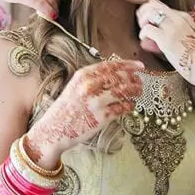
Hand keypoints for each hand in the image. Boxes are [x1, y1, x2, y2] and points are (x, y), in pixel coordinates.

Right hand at [24, 59, 144, 165]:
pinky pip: (122, 108)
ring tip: (139, 92)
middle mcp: (90, 86)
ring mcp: (96, 102)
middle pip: (120, 77)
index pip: (111, 65)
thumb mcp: (75, 86)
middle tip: (140, 81)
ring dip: (135, 91)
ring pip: (124, 91)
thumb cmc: (66, 108)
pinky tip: (130, 105)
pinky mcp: (102, 117)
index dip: (129, 65)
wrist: (55, 130)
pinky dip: (129, 106)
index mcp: (83, 75)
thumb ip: (93, 78)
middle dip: (134, 79)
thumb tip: (117, 73)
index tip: (139, 66)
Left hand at [136, 0, 194, 86]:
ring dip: (142, 22)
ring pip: (148, 13)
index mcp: (184, 17)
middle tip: (142, 25)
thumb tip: (152, 38)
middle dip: (143, 12)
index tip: (147, 22)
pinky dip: (143, 35)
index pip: (161, 6)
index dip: (150, 12)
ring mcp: (172, 27)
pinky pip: (146, 29)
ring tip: (144, 35)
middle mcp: (178, 19)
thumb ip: (173, 35)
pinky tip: (146, 43)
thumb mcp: (188, 39)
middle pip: (152, 4)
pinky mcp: (166, 39)